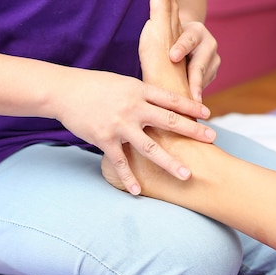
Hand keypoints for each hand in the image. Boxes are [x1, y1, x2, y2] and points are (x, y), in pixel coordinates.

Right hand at [55, 69, 214, 195]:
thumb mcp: (122, 82)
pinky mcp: (104, 139)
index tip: (209, 114)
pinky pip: (120, 162)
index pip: (171, 98)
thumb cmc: (94, 85)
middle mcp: (133, 108)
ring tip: (187, 174)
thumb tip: (161, 101)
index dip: (191, 106)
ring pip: (150, 147)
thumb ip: (142, 93)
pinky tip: (138, 191)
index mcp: (138, 90)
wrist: (63, 91)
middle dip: (193, 131)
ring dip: (170, 162)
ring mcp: (119, 125)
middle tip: (212, 139)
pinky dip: (129, 178)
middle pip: (169, 121)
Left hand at [169, 21, 219, 102]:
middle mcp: (209, 45)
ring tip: (186, 108)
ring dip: (194, 94)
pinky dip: (193, 95)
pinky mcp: (212, 73)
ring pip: (204, 79)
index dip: (181, 48)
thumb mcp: (167, 34)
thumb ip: (161, 40)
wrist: (184, 38)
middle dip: (195, 82)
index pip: (189, 39)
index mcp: (197, 31)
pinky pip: (203, 86)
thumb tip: (148, 46)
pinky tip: (185, 106)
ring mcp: (214, 60)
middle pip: (201, 65)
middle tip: (193, 98)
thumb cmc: (169, 37)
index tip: (172, 57)